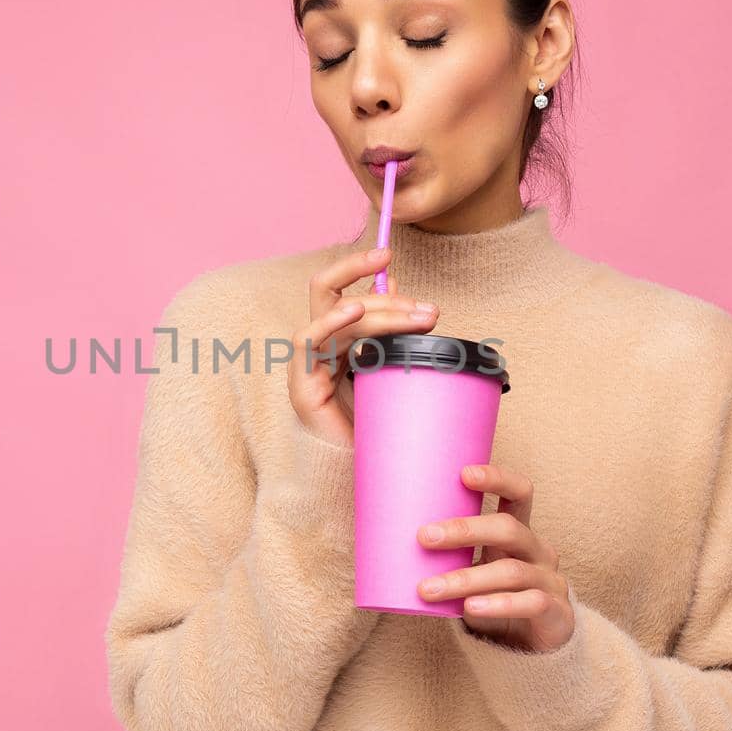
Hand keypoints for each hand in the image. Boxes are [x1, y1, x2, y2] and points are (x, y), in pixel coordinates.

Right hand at [288, 246, 440, 447]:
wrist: (350, 474)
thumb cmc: (369, 425)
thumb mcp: (385, 367)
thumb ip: (387, 331)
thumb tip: (399, 287)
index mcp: (334, 336)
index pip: (338, 286)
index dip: (360, 268)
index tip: (389, 256)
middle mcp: (317, 343)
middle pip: (334, 292)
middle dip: (386, 296)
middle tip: (429, 312)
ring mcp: (307, 362)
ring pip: (334, 313)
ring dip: (378, 311)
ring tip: (415, 317)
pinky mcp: (302, 383)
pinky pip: (308, 341)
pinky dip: (330, 320)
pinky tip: (353, 310)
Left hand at [414, 462, 574, 652]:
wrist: (530, 653)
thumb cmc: (489, 602)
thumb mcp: (470, 572)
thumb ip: (443, 556)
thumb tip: (378, 537)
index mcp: (518, 533)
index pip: (519, 493)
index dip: (497, 478)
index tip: (463, 473)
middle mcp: (538, 551)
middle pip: (507, 528)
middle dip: (465, 529)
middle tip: (424, 536)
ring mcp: (551, 582)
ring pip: (511, 571)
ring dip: (466, 578)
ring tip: (428, 589)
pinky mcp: (557, 614)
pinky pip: (530, 604)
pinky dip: (498, 605)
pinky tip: (470, 609)